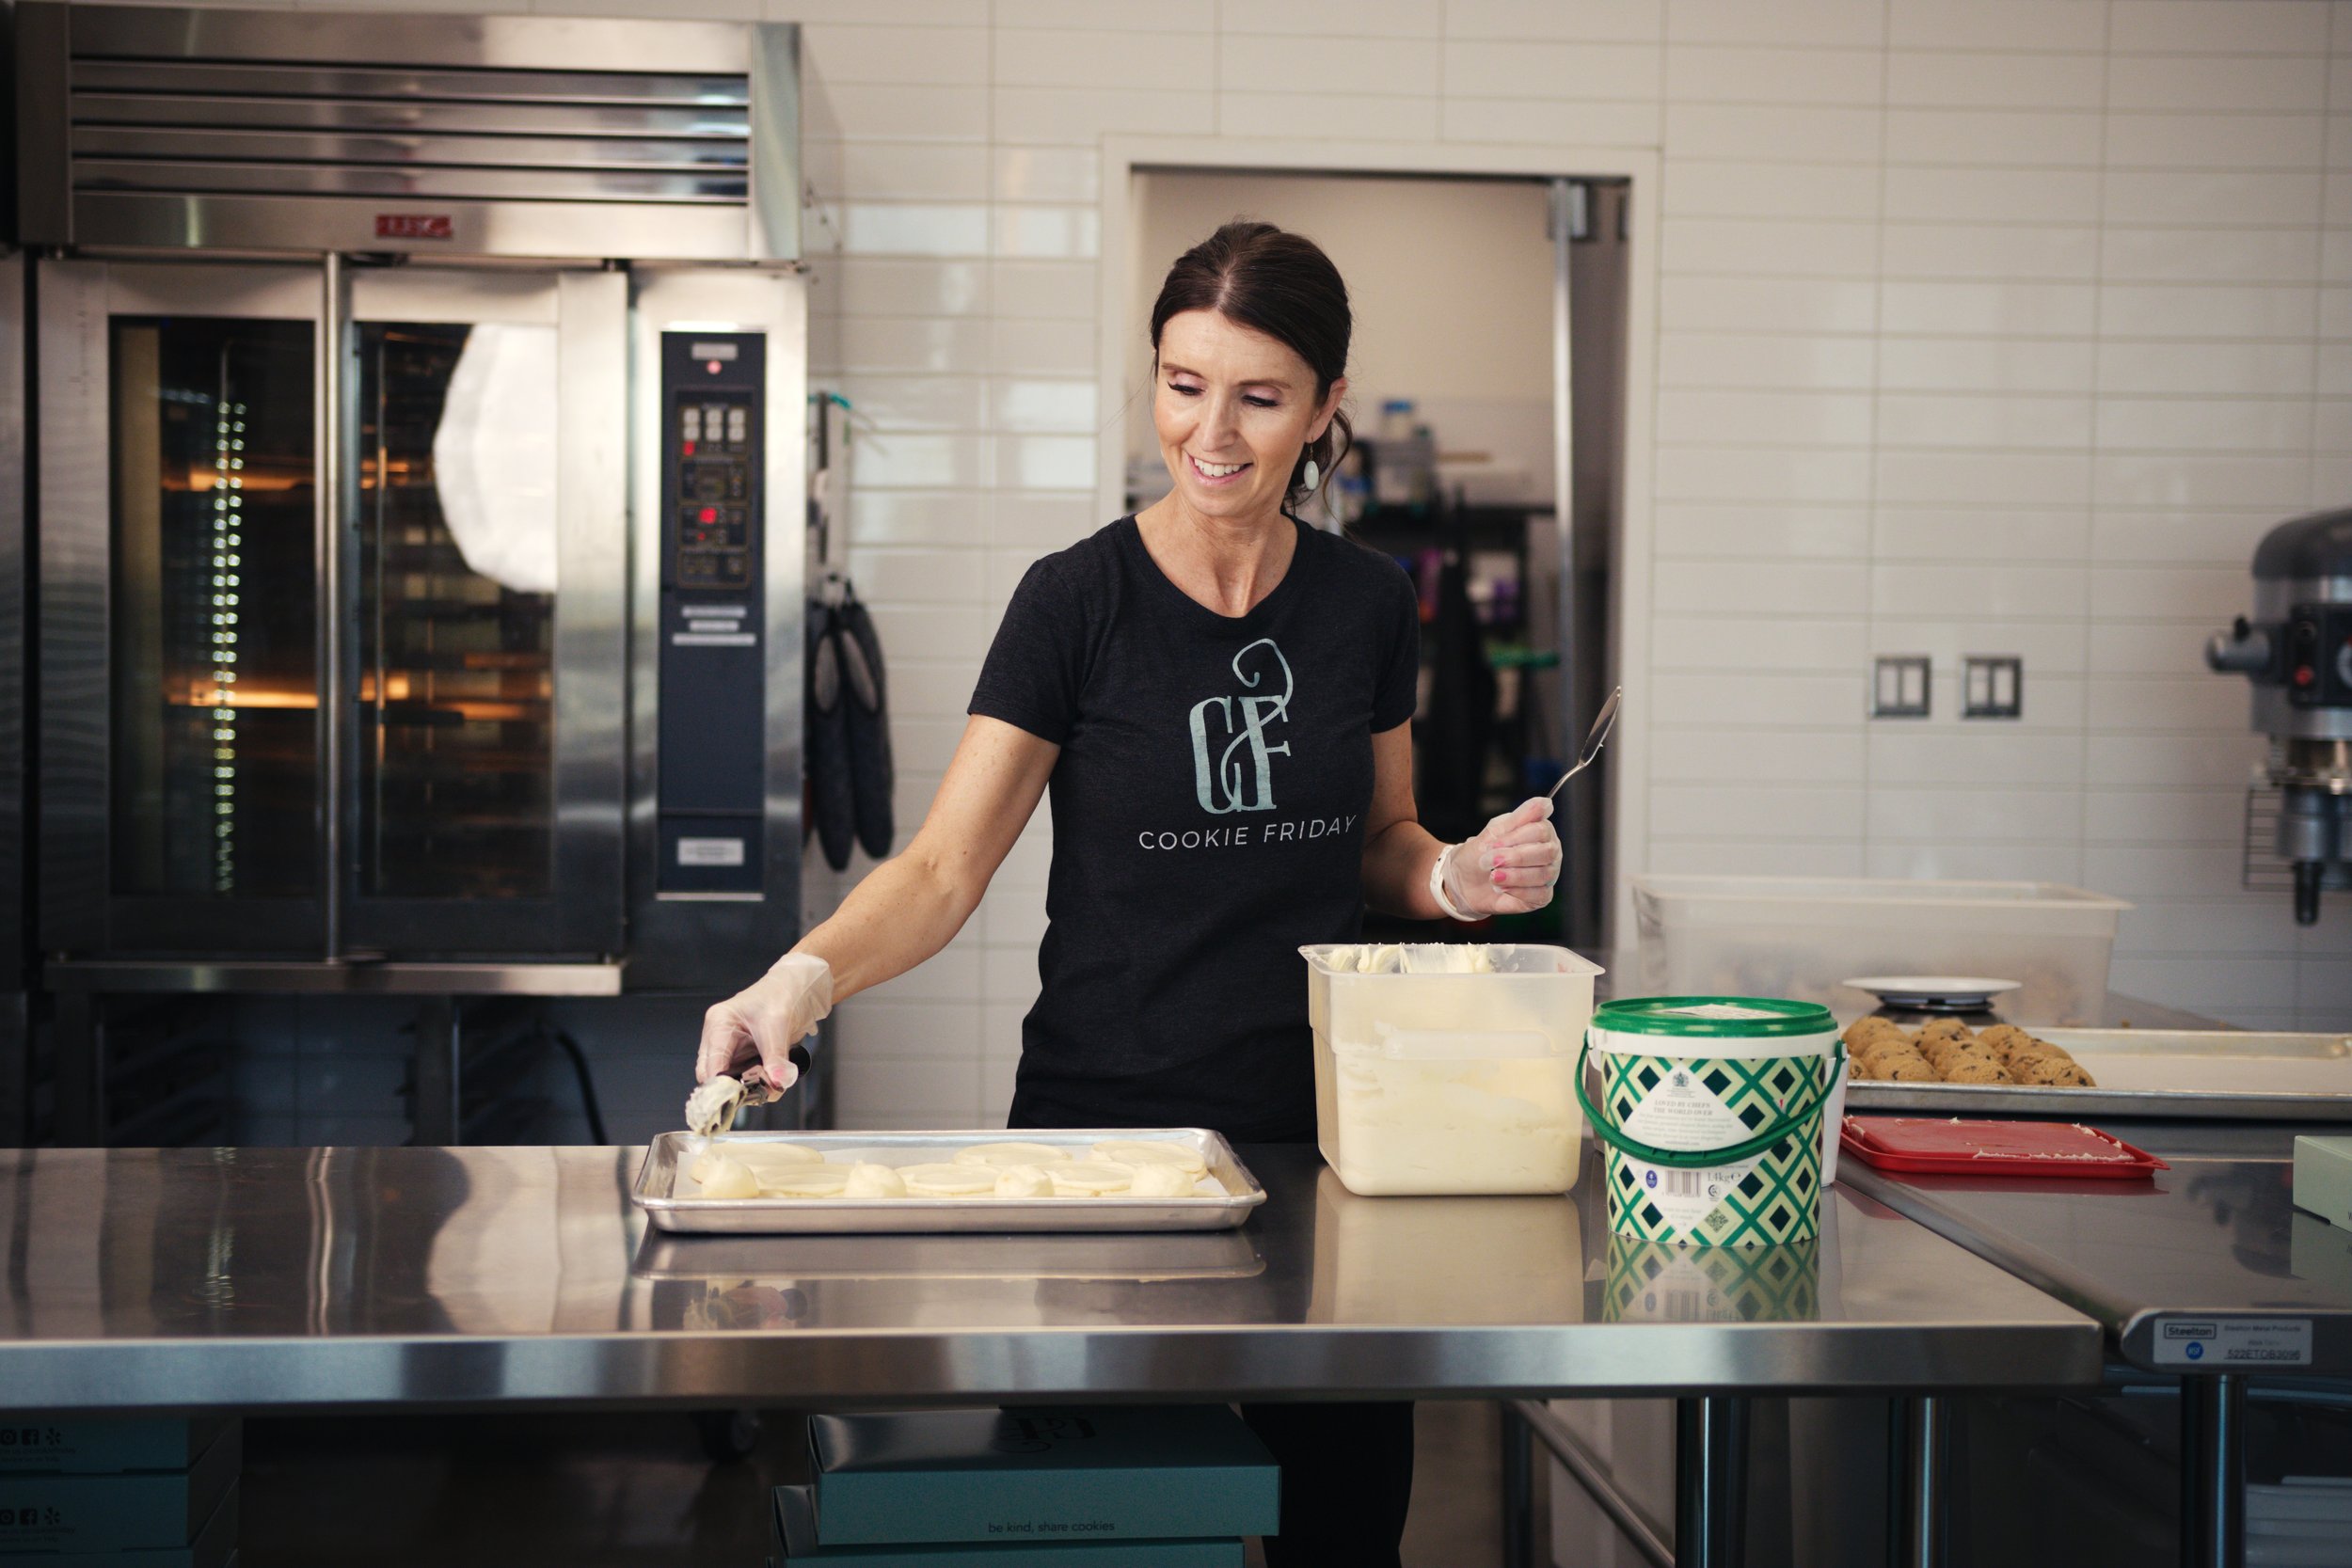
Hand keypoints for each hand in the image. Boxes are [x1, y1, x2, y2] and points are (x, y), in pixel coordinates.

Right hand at [696, 952, 832, 1093]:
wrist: (796, 988)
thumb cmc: (780, 995)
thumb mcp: (778, 1025)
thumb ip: (776, 1057)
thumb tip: (778, 1082)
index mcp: (719, 1024)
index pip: (710, 1064)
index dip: (720, 1086)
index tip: (738, 1099)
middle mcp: (718, 1037)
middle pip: (713, 1076)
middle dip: (735, 1089)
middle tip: (759, 1093)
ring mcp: (729, 1048)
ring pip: (729, 1079)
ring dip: (748, 1088)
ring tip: (771, 1086)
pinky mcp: (742, 1055)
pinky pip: (744, 1077)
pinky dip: (757, 1083)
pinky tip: (772, 1081)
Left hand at [1442, 797, 1561, 916]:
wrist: (1464, 881)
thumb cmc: (1480, 853)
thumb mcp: (1494, 831)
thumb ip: (1520, 816)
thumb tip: (1546, 802)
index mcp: (1541, 831)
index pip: (1541, 830)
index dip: (1516, 838)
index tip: (1493, 843)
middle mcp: (1549, 852)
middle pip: (1546, 852)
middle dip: (1514, 857)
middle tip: (1490, 861)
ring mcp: (1548, 874)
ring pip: (1543, 874)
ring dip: (1513, 875)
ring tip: (1492, 876)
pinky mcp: (1542, 896)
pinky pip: (1540, 894)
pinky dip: (1518, 891)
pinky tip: (1502, 888)